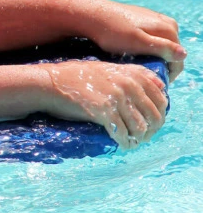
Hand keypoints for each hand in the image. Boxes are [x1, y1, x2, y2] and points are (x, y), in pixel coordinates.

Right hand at [39, 61, 168, 148]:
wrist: (50, 83)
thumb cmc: (74, 76)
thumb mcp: (107, 68)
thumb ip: (133, 74)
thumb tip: (161, 86)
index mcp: (131, 74)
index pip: (161, 97)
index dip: (160, 113)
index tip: (152, 122)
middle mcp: (128, 85)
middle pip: (154, 114)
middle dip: (152, 129)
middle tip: (143, 136)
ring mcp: (117, 98)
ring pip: (141, 127)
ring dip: (138, 138)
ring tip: (132, 142)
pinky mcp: (105, 112)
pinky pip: (123, 133)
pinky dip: (125, 142)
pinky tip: (121, 144)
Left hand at [73, 0, 185, 81]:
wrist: (90, 15)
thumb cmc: (113, 32)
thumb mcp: (138, 43)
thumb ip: (162, 48)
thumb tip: (183, 54)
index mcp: (168, 28)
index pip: (178, 58)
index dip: (169, 74)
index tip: (154, 83)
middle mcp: (166, 22)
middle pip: (171, 51)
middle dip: (161, 65)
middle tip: (144, 76)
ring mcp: (153, 19)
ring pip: (160, 44)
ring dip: (153, 56)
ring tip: (137, 66)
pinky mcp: (141, 18)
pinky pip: (150, 37)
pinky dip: (145, 47)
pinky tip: (132, 53)